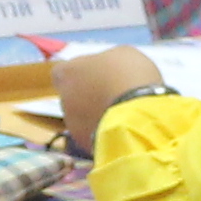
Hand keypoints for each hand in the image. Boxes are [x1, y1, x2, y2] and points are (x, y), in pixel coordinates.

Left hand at [54, 42, 173, 155]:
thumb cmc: (128, 77)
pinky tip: (124, 129)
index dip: (79, 73)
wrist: (137, 118)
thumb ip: (107, 62)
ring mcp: (73, 125)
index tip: (96, 75)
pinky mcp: (86, 145)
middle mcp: (64, 100)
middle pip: (73, 96)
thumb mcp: (123, 55)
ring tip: (123, 114)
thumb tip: (107, 70)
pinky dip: (105, 132)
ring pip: (83, 119)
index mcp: (67, 73)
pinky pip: (94, 135)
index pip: (62, 72)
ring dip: (97, 115)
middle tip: (113, 94)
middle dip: (89, 96)